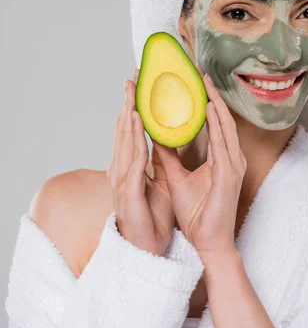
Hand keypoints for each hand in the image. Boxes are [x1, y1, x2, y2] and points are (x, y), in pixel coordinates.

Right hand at [106, 68, 174, 255]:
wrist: (147, 249)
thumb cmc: (151, 217)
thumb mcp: (160, 183)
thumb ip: (160, 161)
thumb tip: (166, 140)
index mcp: (130, 167)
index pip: (131, 132)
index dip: (133, 107)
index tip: (138, 86)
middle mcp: (122, 169)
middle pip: (124, 130)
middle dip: (128, 102)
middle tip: (131, 77)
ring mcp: (122, 179)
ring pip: (125, 139)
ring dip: (129, 113)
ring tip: (133, 91)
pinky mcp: (128, 191)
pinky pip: (132, 159)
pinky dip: (134, 137)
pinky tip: (138, 119)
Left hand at [153, 65, 246, 259]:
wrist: (207, 243)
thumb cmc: (198, 214)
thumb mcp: (176, 178)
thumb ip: (167, 156)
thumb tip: (154, 134)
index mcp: (219, 157)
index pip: (212, 122)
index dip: (203, 99)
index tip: (192, 79)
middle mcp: (229, 157)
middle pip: (220, 118)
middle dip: (210, 93)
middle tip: (198, 70)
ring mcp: (232, 164)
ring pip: (224, 125)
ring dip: (214, 102)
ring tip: (203, 81)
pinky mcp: (230, 174)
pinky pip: (223, 143)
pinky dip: (216, 124)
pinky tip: (209, 108)